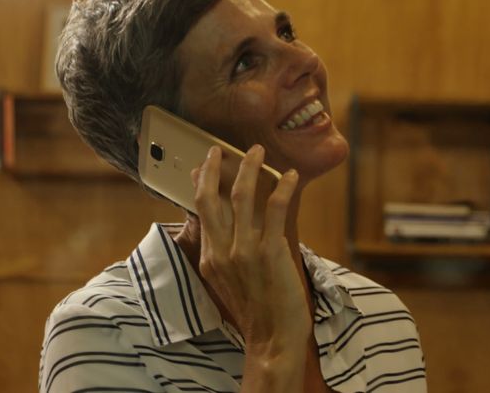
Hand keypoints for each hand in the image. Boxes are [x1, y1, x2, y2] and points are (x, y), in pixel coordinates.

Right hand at [192, 145, 309, 352]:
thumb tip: (227, 228)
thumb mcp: (228, 282)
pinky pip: (275, 209)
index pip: (200, 212)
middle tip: (220, 149)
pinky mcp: (270, 252)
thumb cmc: (256, 311)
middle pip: (210, 198)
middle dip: (215, 169)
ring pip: (241, 197)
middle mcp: (221, 252)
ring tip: (257, 151)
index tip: (204, 167)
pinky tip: (290, 176)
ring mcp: (244, 251)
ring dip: (249, 168)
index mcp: (209, 259)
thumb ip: (225, 254)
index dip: (202, 184)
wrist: (272, 339)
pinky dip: (282, 188)